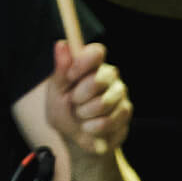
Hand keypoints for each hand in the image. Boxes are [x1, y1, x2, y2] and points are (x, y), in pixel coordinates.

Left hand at [44, 40, 131, 156]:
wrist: (73, 136)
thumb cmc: (63, 107)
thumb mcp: (56, 90)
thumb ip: (61, 70)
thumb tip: (61, 44)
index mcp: (90, 65)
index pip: (97, 52)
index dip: (83, 63)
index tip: (70, 76)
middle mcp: (109, 76)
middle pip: (100, 78)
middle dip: (80, 95)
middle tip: (73, 101)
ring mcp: (120, 94)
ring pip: (104, 102)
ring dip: (85, 113)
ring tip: (80, 115)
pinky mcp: (125, 113)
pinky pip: (109, 120)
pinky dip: (93, 127)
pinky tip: (89, 126)